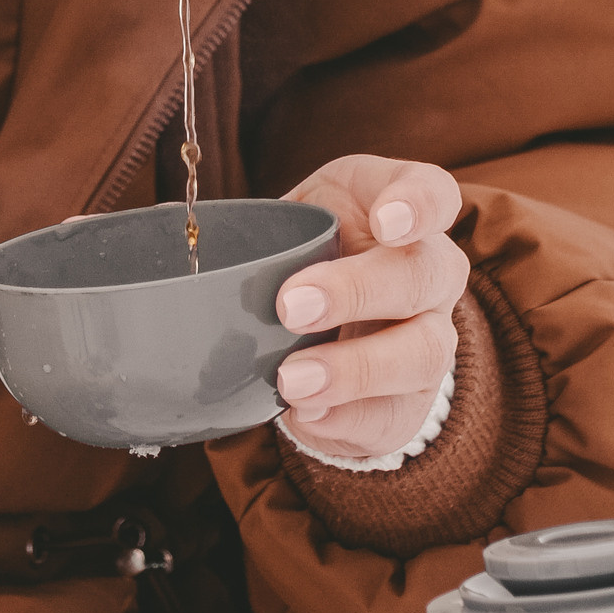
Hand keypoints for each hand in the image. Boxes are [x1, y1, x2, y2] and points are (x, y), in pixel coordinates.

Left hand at [272, 156, 467, 459]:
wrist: (327, 328)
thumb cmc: (304, 256)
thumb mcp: (290, 221)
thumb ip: (258, 226)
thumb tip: (178, 235)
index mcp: (401, 212)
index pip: (435, 194)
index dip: (418, 204)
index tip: (385, 222)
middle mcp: (432, 273)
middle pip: (424, 276)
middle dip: (358, 291)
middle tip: (290, 307)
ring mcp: (432, 338)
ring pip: (425, 353)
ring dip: (355, 370)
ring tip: (292, 381)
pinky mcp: (412, 401)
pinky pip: (396, 415)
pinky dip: (347, 418)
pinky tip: (306, 414)